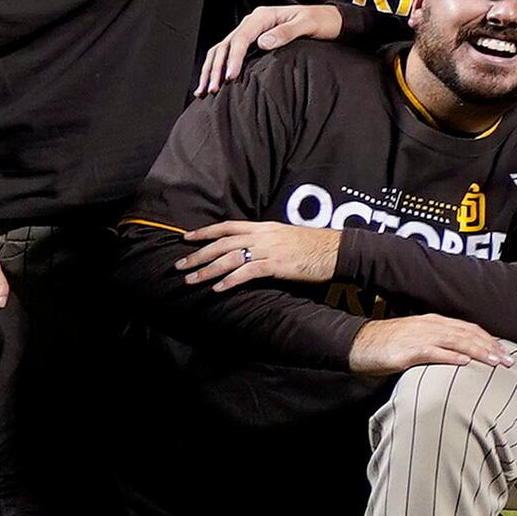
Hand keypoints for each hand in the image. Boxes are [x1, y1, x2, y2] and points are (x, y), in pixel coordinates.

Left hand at [175, 218, 340, 291]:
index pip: (227, 226)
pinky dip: (231, 280)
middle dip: (198, 255)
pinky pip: (248, 273)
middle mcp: (263, 236)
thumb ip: (265, 241)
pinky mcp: (277, 265)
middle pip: (222, 243)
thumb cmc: (314, 246)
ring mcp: (269, 250)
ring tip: (192, 280)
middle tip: (180, 266)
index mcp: (264, 227)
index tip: (186, 238)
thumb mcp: (285, 238)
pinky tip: (218, 289)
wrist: (337, 251)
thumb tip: (249, 250)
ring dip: (208, 270)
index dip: (205, 232)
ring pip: (230, 258)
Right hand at [197, 0, 345, 95]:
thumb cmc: (321, 21)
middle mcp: (253, 21)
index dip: (234, 59)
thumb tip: (262, 43)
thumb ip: (286, 33)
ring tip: (204, 90)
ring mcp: (251, 31)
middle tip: (212, 89)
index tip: (230, 77)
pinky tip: (211, 81)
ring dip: (211, 69)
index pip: (241, 38)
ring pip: (222, 50)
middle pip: (226, 45)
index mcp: (263, 16)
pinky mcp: (253, 40)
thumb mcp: (307, 25)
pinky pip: (230, 53)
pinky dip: (218, 67)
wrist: (331, 19)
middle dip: (216, 68)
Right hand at [346, 313, 516, 377]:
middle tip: (509, 361)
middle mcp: (431, 326)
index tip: (506, 353)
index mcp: (434, 323)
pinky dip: (451, 357)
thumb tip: (461, 358)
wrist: (357, 343)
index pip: (469, 330)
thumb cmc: (387, 345)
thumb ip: (439, 346)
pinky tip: (465, 363)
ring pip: (456, 342)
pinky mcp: (408, 351)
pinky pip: (434, 353)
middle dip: (491, 347)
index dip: (489, 340)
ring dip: (478, 352)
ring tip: (495, 362)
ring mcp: (420, 337)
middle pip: (468, 335)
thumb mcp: (417, 341)